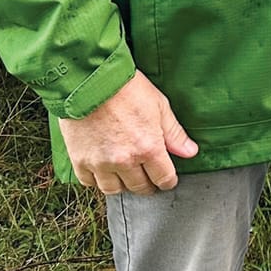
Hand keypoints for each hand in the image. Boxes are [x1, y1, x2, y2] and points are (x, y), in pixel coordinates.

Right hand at [59, 71, 197, 194]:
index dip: (168, 181)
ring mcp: (100, 163)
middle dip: (147, 184)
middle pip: (139, 187)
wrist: (90, 81)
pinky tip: (103, 169)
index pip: (163, 178)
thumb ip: (174, 133)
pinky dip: (97, 179)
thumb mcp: (159, 106)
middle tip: (148, 177)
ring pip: (113, 190)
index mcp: (148, 148)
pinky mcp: (80, 161)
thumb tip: (190, 152)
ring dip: (122, 184)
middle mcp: (125, 161)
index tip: (167, 179)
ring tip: (126, 175)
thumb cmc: (127, 89)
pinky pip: (90, 182)